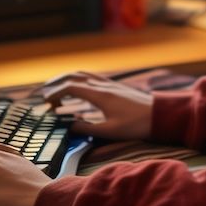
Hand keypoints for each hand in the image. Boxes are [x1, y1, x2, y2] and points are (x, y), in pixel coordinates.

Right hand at [37, 71, 152, 139]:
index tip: (46, 102)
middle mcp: (103, 85)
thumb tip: (70, 126)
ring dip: (68, 79)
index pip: (71, 87)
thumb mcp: (110, 131)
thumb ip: (87, 129)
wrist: (160, 115)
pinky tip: (78, 89)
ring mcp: (110, 84)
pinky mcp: (115, 86)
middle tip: (45, 93)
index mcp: (100, 95)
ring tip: (57, 89)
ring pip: (83, 74)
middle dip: (57, 82)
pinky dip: (79, 80)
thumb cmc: (136, 125)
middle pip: (74, 76)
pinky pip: (92, 77)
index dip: (55, 93)